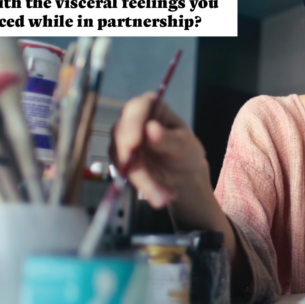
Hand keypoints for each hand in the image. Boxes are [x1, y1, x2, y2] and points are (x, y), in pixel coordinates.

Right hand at [111, 92, 208, 207]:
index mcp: (150, 106)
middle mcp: (131, 120)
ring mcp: (122, 140)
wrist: (182, 173)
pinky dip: (142, 187)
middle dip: (135, 163)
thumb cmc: (185, 150)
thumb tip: (151, 129)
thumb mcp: (183, 144)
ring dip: (141, 181)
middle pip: (122, 136)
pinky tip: (161, 194)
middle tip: (148, 182)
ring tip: (163, 197)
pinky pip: (124, 174)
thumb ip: (167, 138)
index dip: (131, 125)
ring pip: (121, 159)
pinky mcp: (120, 160)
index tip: (133, 143)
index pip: (135, 109)